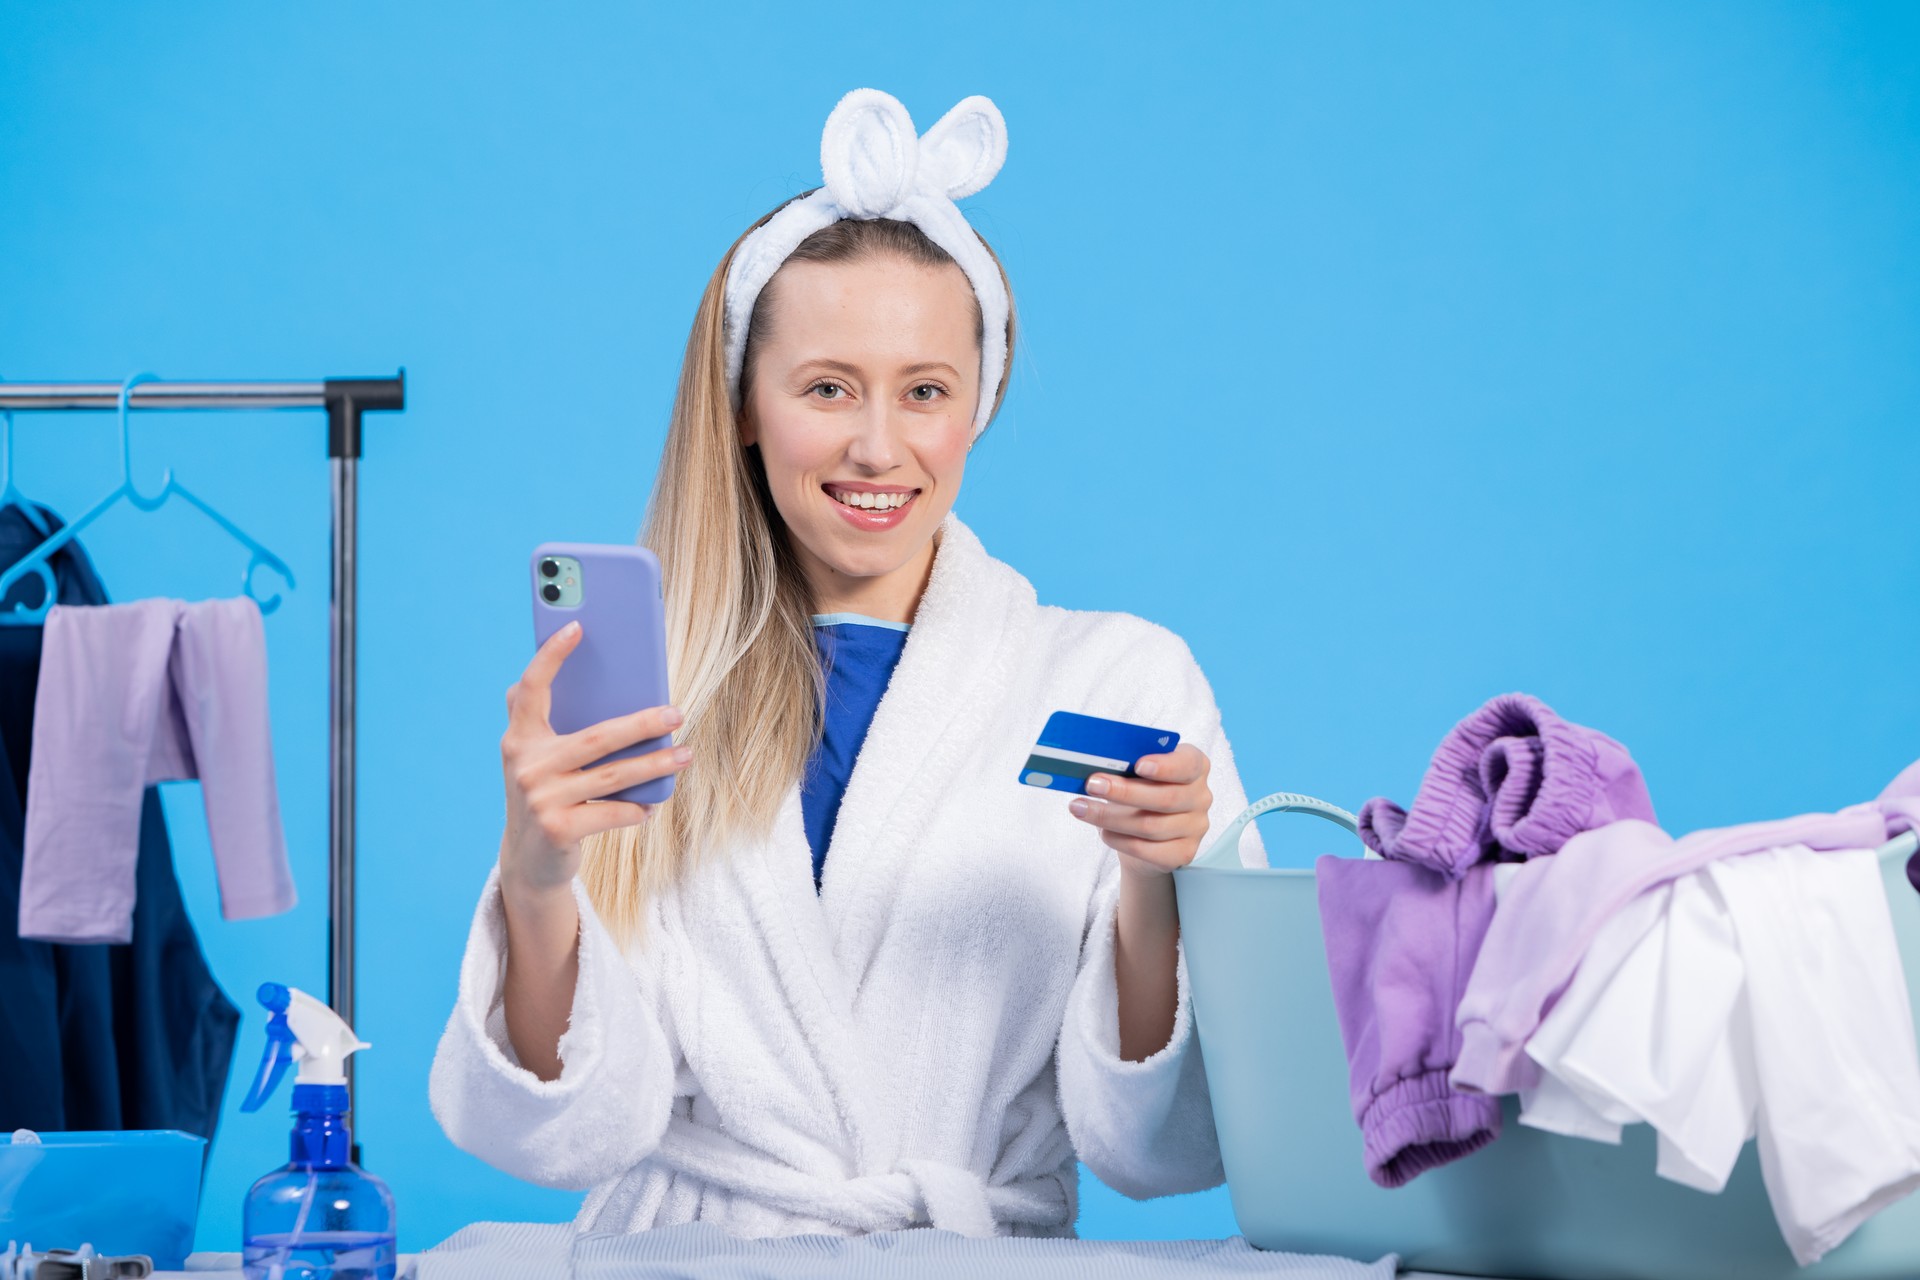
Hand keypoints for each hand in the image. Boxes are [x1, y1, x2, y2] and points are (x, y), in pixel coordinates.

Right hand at [498, 619, 690, 902]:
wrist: (528, 860)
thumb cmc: (547, 794)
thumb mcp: (538, 758)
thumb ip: (550, 722)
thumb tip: (606, 684)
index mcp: (519, 737)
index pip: (531, 688)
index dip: (551, 656)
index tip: (577, 627)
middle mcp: (525, 764)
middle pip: (596, 736)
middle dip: (642, 723)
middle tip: (676, 713)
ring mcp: (540, 798)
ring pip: (614, 775)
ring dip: (656, 766)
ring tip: (685, 755)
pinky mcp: (558, 828)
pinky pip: (613, 812)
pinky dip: (637, 809)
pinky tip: (651, 805)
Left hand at [1069, 743, 1212, 875]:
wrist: (1145, 834)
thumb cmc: (1139, 792)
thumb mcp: (1135, 773)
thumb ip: (1126, 766)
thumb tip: (1096, 767)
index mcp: (1195, 766)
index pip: (1188, 764)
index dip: (1165, 766)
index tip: (1139, 765)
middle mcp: (1201, 796)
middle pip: (1165, 798)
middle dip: (1124, 792)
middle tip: (1091, 785)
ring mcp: (1195, 827)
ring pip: (1150, 826)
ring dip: (1109, 817)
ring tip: (1081, 808)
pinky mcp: (1183, 853)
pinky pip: (1146, 849)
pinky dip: (1118, 839)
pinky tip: (1101, 831)